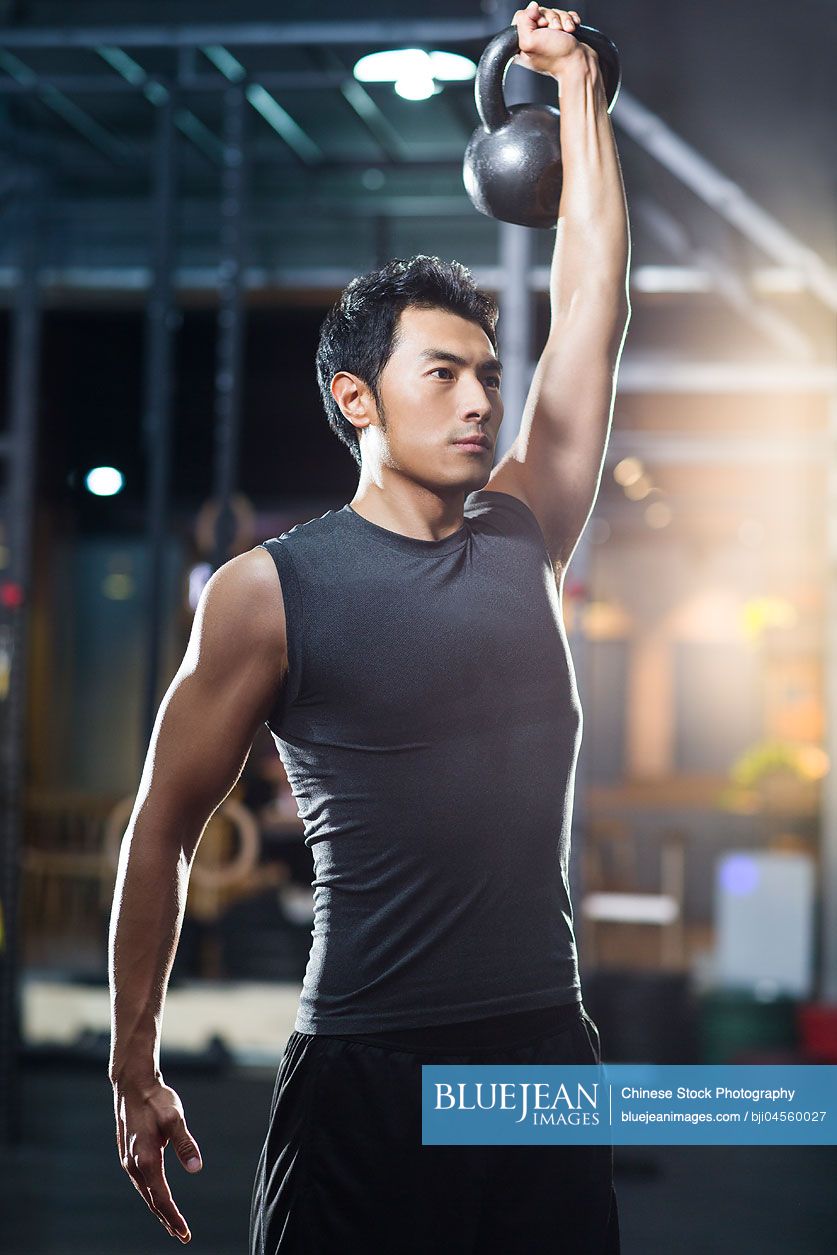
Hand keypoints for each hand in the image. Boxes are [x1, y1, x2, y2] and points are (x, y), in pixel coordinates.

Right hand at [112, 1075, 202, 1243]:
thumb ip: (185, 1144)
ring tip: (171, 1222)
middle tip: (181, 1235)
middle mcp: (133, 1164)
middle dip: (166, 1219)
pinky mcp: (128, 1154)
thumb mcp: (175, 1118)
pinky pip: (141, 1182)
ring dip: (158, 1208)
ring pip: (145, 1192)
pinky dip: (151, 1194)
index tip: (184, 1233)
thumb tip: (196, 1169)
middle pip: (151, 1200)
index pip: (161, 1198)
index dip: (173, 1217)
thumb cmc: (156, 1099)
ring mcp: (128, 1160)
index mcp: (145, 1159)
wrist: (132, 1084)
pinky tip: (157, 1197)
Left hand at [510, 4, 587, 76]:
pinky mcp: (562, 33)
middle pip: (538, 13)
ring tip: (565, 32)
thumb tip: (531, 7)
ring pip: (552, 13)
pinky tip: (570, 30)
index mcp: (521, 46)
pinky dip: (569, 20)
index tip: (541, 27)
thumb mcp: (530, 41)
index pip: (521, 18)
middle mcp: (534, 41)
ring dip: (562, 20)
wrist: (579, 63)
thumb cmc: (558, 58)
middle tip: (555, 32)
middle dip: (551, 19)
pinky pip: (564, 16)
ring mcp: (549, 37)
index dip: (532, 18)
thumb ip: (522, 21)